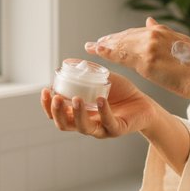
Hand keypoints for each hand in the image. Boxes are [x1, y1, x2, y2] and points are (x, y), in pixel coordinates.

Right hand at [41, 67, 157, 138]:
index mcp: (79, 113)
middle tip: (57, 98)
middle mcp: (87, 123)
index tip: (45, 90)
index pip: (57, 114)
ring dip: (77, 114)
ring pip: (83, 127)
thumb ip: (85, 72)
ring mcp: (101, 128)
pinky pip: (108, 123)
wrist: (144, 103)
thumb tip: (67, 61)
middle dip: (57, 112)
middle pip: (64, 124)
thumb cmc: (120, 93)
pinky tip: (100, 100)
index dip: (47, 105)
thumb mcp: (101, 79)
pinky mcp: (117, 129)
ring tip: (77, 99)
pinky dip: (103, 111)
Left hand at [85, 17, 189, 99]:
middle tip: (94, 44)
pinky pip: (122, 57)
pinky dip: (108, 54)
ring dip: (104, 47)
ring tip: (92, 48)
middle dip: (109, 41)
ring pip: (121, 46)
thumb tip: (149, 21)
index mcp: (162, 31)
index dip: (121, 37)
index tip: (109, 39)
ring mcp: (149, 48)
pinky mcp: (147, 62)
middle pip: (125, 37)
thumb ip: (163, 32)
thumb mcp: (181, 42)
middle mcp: (154, 35)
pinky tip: (98, 52)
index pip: (135, 32)